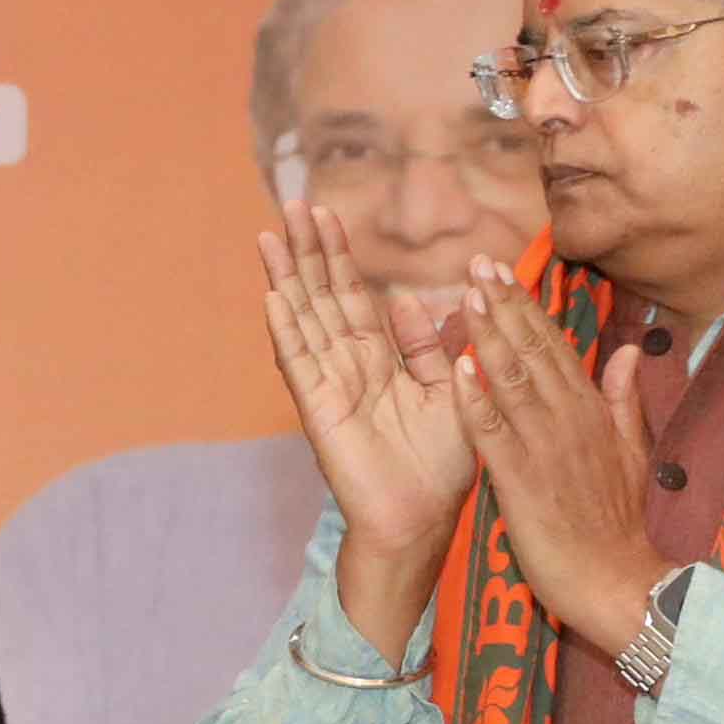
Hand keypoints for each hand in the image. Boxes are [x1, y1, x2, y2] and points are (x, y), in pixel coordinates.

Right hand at [260, 204, 475, 646]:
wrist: (424, 519)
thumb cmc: (443, 465)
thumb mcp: (452, 389)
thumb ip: (433, 345)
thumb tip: (418, 299)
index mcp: (380, 360)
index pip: (354, 296)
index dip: (340, 256)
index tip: (328, 214)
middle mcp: (348, 366)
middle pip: (322, 297)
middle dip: (308, 252)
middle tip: (292, 205)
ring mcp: (329, 385)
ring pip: (304, 319)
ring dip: (287, 277)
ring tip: (270, 235)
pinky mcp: (319, 409)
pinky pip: (300, 362)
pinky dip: (285, 330)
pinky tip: (272, 296)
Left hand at [445, 259, 670, 657]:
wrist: (620, 582)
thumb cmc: (617, 524)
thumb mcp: (631, 454)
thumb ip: (624, 400)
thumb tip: (626, 351)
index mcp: (592, 412)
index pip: (555, 348)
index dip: (527, 307)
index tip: (503, 271)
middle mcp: (570, 420)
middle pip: (533, 352)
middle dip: (505, 305)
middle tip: (477, 263)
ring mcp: (546, 448)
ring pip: (513, 381)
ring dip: (488, 336)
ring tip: (466, 295)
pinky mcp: (522, 481)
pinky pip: (494, 433)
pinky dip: (476, 400)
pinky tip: (457, 370)